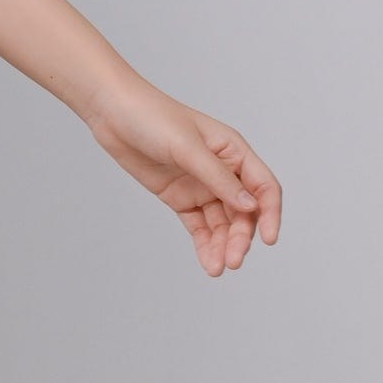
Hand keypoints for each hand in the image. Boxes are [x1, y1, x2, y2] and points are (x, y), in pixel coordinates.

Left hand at [82, 72, 280, 275]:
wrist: (112, 114)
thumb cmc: (152, 117)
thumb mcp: (188, 148)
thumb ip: (218, 178)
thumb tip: (251, 206)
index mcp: (234, 151)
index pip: (263, 187)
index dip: (270, 214)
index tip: (268, 239)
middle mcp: (222, 171)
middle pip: (243, 211)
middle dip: (241, 237)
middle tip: (233, 260)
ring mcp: (201, 186)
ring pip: (222, 223)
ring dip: (223, 246)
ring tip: (218, 268)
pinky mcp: (180, 198)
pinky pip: (199, 225)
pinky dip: (205, 244)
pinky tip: (208, 262)